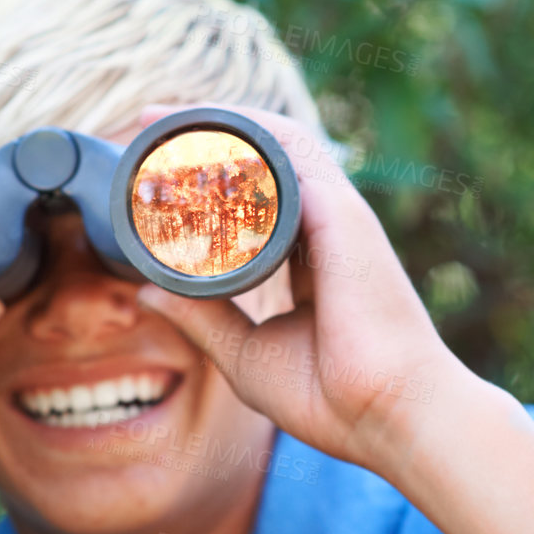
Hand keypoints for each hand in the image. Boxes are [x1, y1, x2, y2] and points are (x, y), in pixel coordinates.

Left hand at [129, 103, 471, 479]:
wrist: (385, 412)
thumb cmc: (330, 396)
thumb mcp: (244, 353)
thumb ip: (202, 318)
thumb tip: (150, 294)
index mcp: (310, 262)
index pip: (257, 202)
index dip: (211, 182)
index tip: (160, 172)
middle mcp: (325, 229)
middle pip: (262, 163)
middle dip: (207, 138)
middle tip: (148, 128)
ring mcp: (335, 215)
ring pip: (273, 144)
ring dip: (217, 124)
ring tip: (161, 120)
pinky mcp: (339, 210)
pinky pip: (288, 149)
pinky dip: (244, 133)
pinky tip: (199, 130)